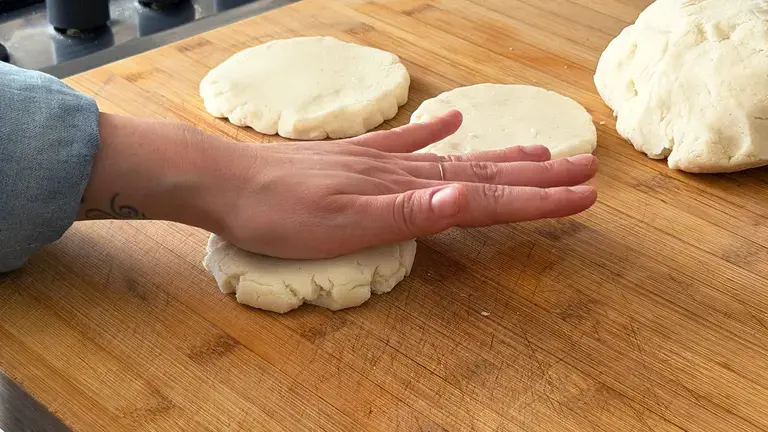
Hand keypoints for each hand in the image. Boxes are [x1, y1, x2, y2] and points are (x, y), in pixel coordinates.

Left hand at [211, 110, 597, 258]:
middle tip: (585, 171)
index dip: (536, 199)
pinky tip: (453, 119)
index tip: (583, 196)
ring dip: (500, 157)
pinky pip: (404, 142)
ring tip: (539, 152)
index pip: (486, 195)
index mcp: (406, 191)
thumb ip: (409, 212)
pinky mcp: (355, 159)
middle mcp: (402, 171)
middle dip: (536, 177)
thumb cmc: (281, 215)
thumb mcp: (344, 225)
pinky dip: (433, 132)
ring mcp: (379, 162)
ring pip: (454, 157)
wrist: (227, 184)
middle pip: (483, 172)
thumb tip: (468, 194)